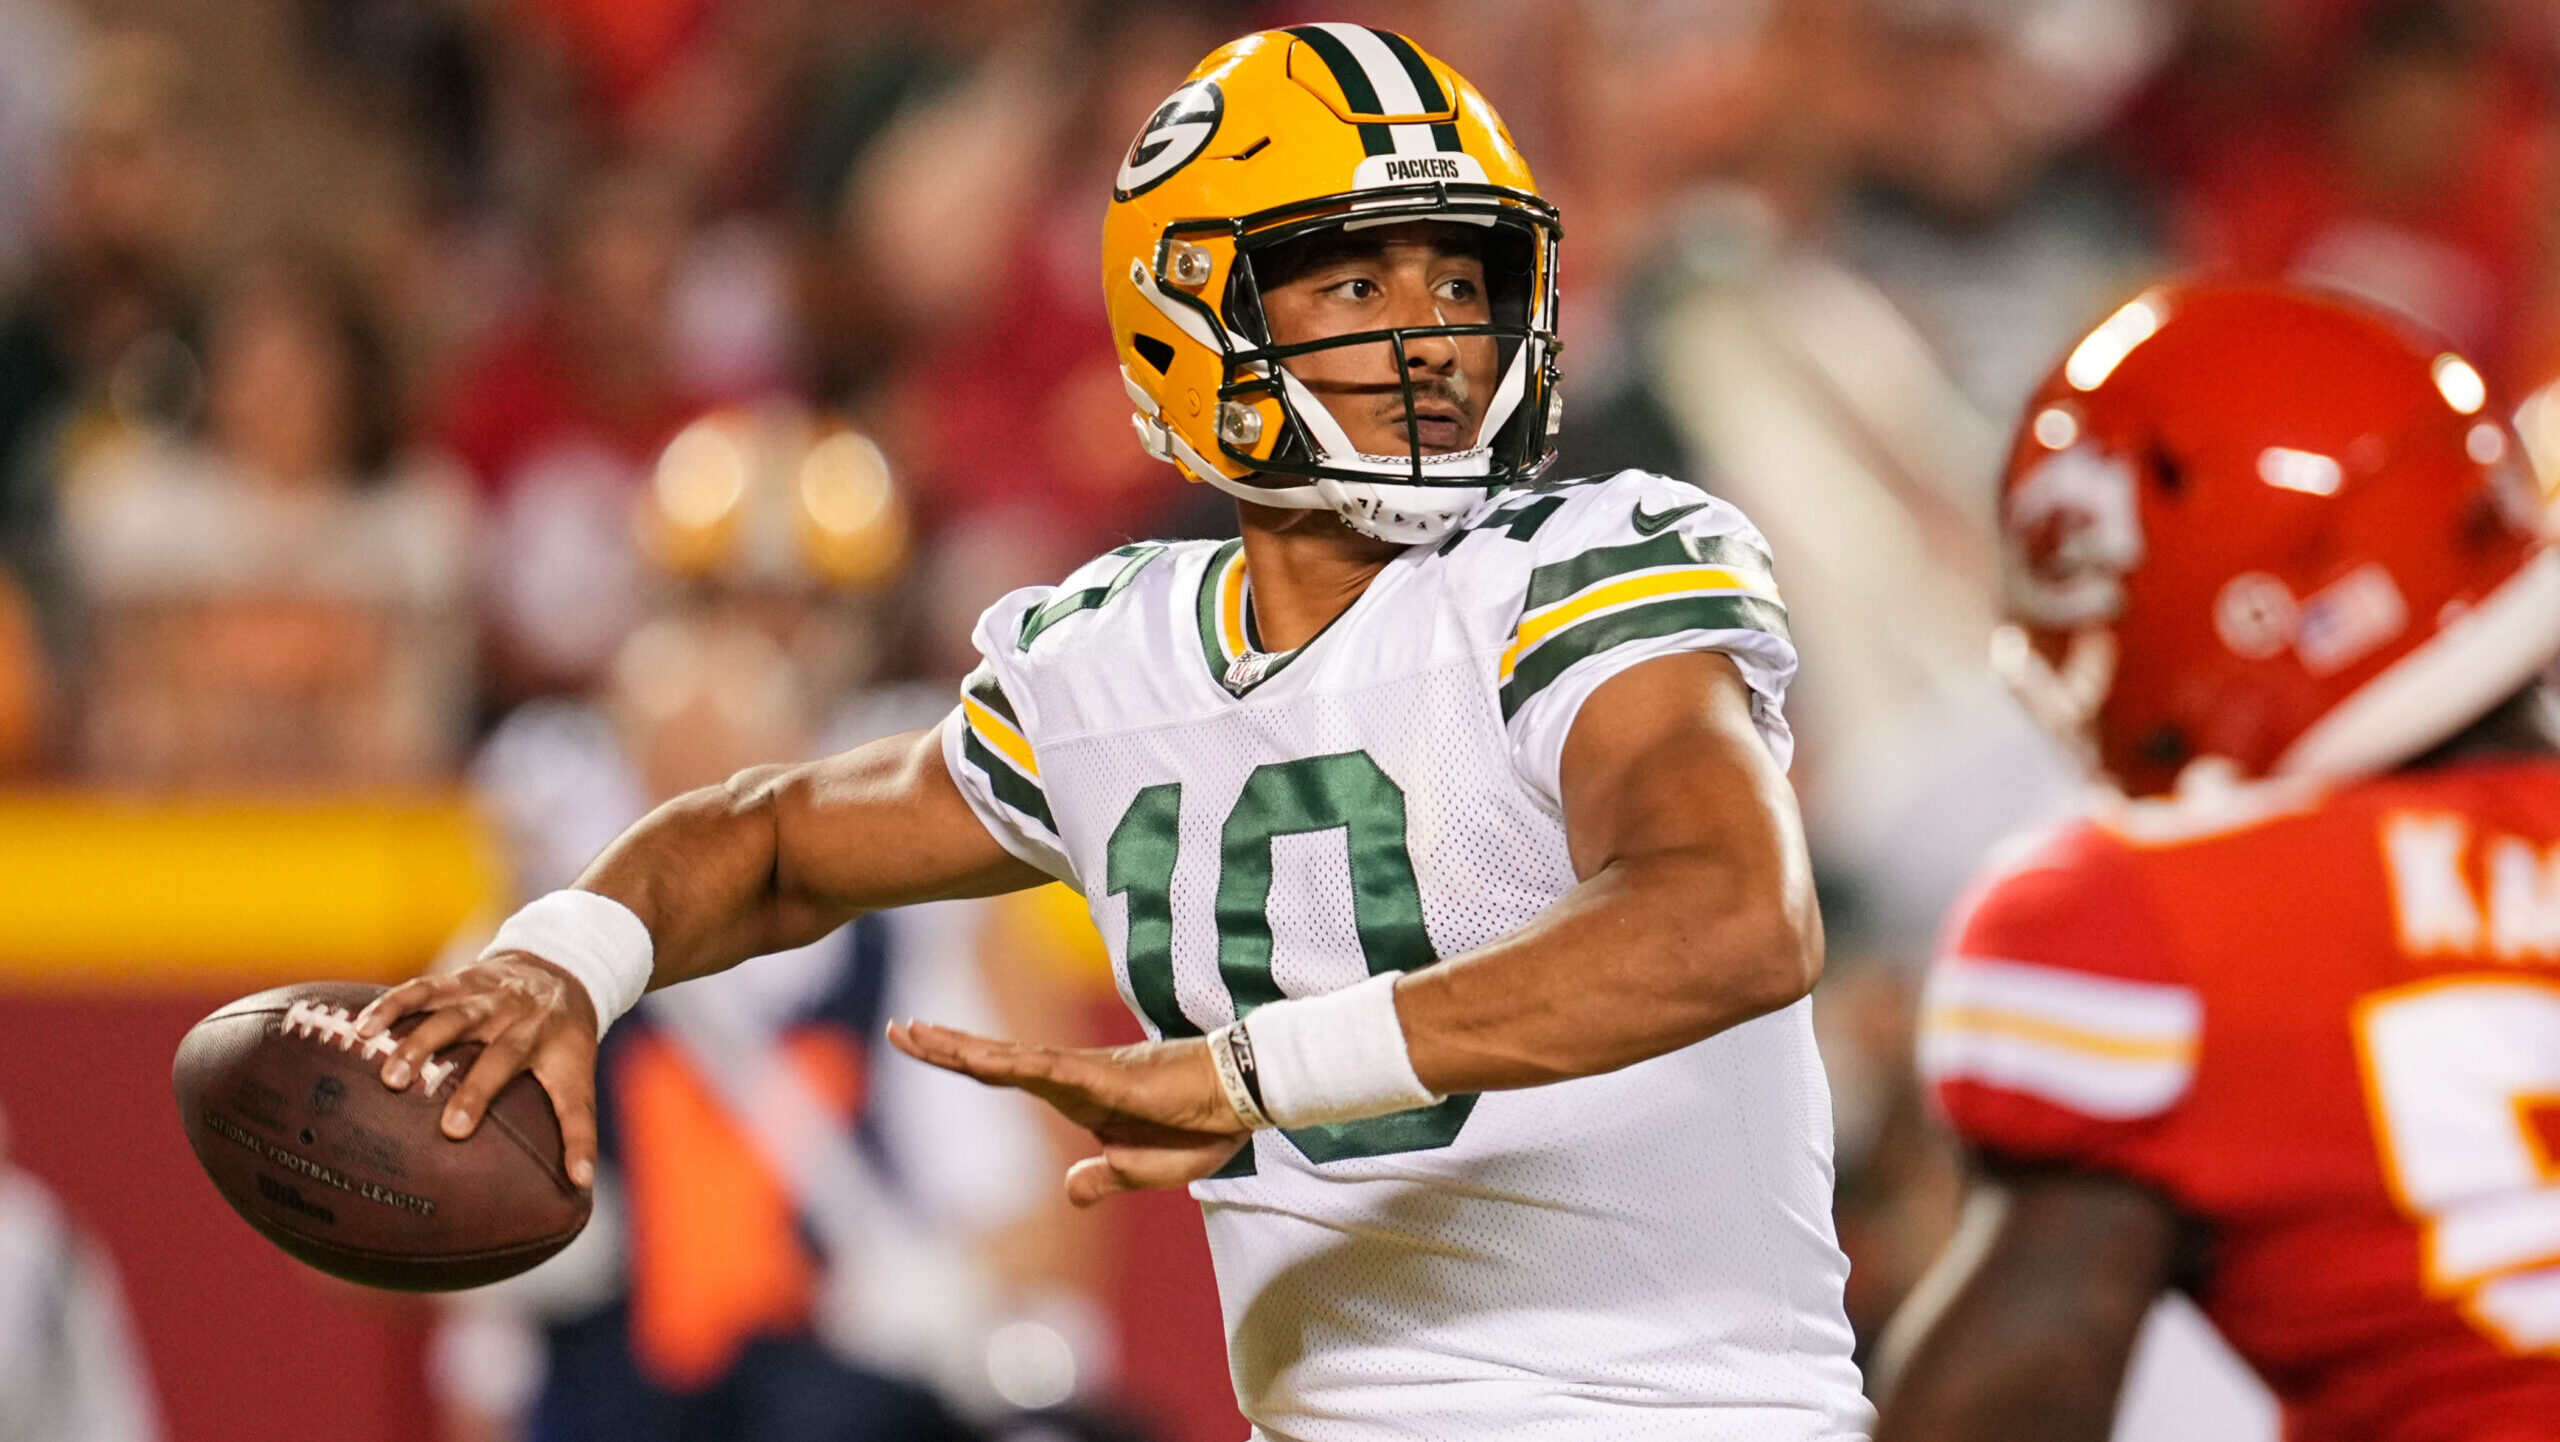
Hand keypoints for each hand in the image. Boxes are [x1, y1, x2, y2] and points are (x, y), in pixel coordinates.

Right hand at [354, 953, 601, 1188]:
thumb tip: (582, 1184)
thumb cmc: (563, 1039)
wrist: (559, 968)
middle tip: (450, 1128)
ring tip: (388, 1076)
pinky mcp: (460, 979)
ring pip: (456, 1015)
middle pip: (501, 1052)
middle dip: (476, 1089)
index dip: (565, 1133)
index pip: (564, 1096)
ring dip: (422, 1043)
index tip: (553, 1171)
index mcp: (555, 1046)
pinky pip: (424, 989)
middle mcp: (524, 1018)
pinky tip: (361, 1030)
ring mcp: (490, 995)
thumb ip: (579, 1129)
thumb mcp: (579, 1077)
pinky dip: (393, 1006)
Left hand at [887, 1020, 1249, 1206]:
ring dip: (962, 1049)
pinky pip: (1052, 1072)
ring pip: (1012, 1061)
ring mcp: (1088, 1075)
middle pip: (996, 1061)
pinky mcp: (1108, 1079)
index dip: (963, 1059)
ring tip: (917, 1032)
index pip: (1007, 1075)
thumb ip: (1107, 1177)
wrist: (1243, 1097)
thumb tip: (1069, 1190)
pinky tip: (984, 1062)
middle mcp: (1073, 1079)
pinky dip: (1015, 1066)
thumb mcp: (1147, 1169)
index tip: (921, 1039)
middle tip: (897, 1026)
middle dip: (944, 1045)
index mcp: (1078, 1098)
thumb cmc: (1201, 1126)